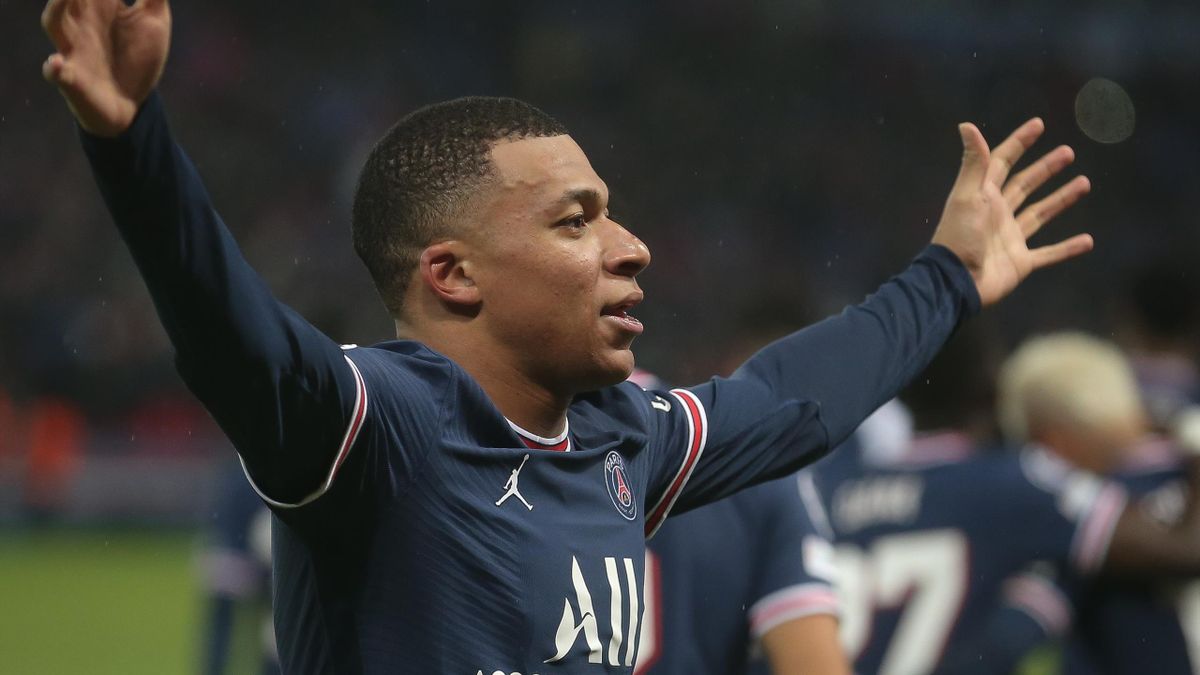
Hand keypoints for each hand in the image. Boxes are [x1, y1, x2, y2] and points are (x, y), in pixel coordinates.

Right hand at [41, 0, 170, 136]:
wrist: (131, 103)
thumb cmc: (139, 58)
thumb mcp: (155, 24)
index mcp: (102, 5)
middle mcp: (82, 21)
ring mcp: (74, 48)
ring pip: (55, 22)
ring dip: (57, 7)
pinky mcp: (72, 78)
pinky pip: (57, 72)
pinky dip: (54, 68)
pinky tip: (58, 63)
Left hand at [931, 118, 1092, 305]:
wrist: (955, 283)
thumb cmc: (958, 237)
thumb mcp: (966, 196)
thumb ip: (973, 163)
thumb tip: (966, 125)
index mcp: (983, 196)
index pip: (1002, 162)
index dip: (1018, 143)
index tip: (1038, 124)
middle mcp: (997, 214)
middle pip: (1024, 185)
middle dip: (1045, 168)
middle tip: (1068, 152)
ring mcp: (1009, 238)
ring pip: (1040, 214)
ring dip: (1061, 199)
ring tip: (1084, 183)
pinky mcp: (1020, 262)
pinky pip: (1049, 254)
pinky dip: (1067, 249)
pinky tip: (1087, 241)